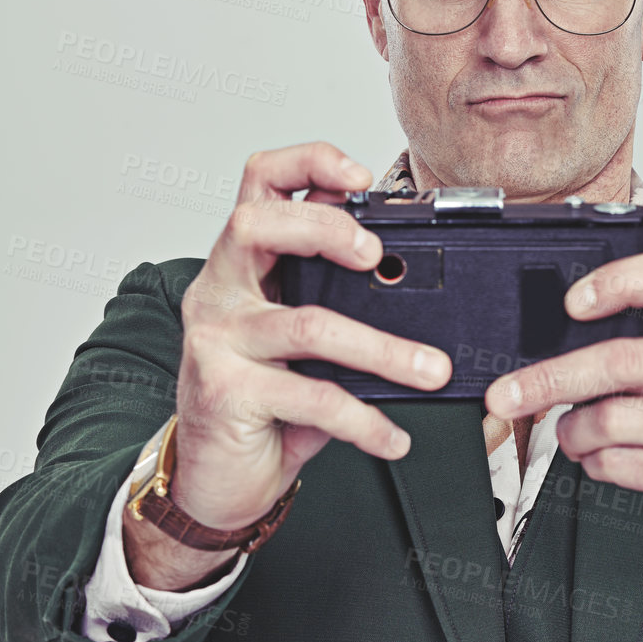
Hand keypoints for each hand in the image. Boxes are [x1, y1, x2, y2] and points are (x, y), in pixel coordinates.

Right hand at [124, 142, 451, 588]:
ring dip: (380, 346)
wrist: (213, 479)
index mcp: (241, 262)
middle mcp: (218, 289)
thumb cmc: (263, 398)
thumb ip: (336, 298)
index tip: (360, 176)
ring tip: (429, 369)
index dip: (308, 162)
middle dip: (326, 229)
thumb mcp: (299, 337)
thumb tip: (411, 280)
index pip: (260, 181)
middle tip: (376, 257)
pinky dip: (364, 419)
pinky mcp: (225, 392)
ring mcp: (216, 340)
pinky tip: (392, 436)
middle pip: (259, 226)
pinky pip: (309, 397)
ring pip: (305, 322)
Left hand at [483, 250, 642, 608]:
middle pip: (621, 361)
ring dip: (572, 431)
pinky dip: (594, 462)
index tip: (573, 300)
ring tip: (572, 432)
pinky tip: (601, 457)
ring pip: (611, 419)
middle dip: (552, 378)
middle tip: (508, 392)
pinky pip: (620, 464)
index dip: (621, 281)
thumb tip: (561, 332)